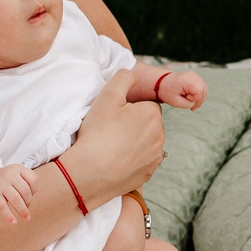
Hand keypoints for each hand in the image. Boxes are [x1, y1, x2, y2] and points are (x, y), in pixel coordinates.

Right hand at [0, 162, 33, 223]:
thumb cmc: (7, 181)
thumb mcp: (17, 176)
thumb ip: (27, 184)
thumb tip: (29, 204)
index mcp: (17, 169)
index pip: (33, 179)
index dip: (35, 190)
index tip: (31, 195)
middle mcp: (9, 174)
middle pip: (25, 191)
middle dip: (28, 202)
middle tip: (26, 207)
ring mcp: (1, 185)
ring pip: (16, 199)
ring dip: (23, 211)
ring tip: (26, 218)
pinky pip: (3, 207)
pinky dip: (8, 216)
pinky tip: (13, 222)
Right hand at [63, 70, 164, 201]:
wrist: (90, 174)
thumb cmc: (98, 134)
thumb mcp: (107, 96)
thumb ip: (123, 78)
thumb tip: (133, 76)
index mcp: (153, 114)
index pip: (145, 106)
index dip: (127, 110)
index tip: (112, 118)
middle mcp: (160, 135)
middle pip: (147, 124)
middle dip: (133, 125)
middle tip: (110, 131)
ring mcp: (155, 157)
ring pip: (145, 142)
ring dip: (133, 142)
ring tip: (111, 147)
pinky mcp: (148, 174)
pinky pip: (142, 161)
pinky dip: (132, 160)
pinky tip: (115, 160)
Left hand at [153, 69, 208, 109]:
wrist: (163, 83)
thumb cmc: (168, 92)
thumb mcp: (176, 102)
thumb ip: (189, 104)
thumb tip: (196, 101)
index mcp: (187, 81)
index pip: (200, 91)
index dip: (195, 98)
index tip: (186, 98)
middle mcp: (192, 76)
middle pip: (204, 90)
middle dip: (199, 100)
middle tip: (191, 106)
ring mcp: (195, 75)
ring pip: (204, 89)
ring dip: (199, 97)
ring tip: (191, 101)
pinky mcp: (195, 77)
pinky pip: (202, 87)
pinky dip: (199, 94)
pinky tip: (192, 97)